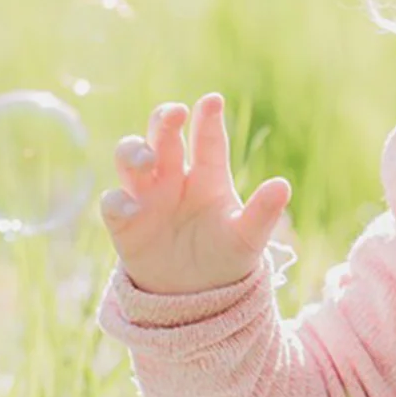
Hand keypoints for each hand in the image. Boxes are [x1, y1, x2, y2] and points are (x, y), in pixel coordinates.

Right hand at [99, 93, 291, 294]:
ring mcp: (146, 196)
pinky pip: (113, 202)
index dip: (208, 119)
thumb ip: (262, 213)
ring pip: (130, 159)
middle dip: (165, 121)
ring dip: (135, 152)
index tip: (213, 100)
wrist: (196, 296)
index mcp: (208, 176)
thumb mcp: (248, 238)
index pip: (207, 141)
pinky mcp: (124, 221)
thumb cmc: (225, 256)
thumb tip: (283, 186)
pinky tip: (131, 207)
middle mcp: (174, 178)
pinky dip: (118, 201)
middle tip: (175, 113)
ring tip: (149, 161)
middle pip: (163, 137)